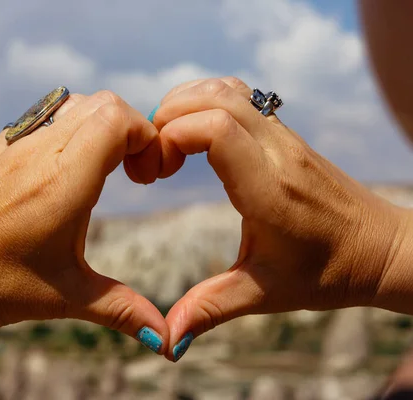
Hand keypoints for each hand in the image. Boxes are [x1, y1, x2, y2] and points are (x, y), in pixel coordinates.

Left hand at [0, 90, 168, 352]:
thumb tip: (167, 343)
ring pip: (72, 104)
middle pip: (103, 104)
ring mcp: (13, 143)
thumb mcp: (65, 296)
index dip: (147, 138)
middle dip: (131, 131)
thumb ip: (122, 310)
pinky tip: (62, 173)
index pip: (119, 118)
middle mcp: (39, 150)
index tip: (148, 177)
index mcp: (64, 180)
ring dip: (99, 127)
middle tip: (133, 175)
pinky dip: (68, 130)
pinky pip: (43, 117)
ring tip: (101, 171)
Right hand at [150, 77, 412, 360]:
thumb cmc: (328, 273)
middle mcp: (279, 154)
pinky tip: (197, 136)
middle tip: (155, 156)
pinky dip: (208, 103)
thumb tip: (166, 340)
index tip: (157, 170)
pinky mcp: (287, 136)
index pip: (217, 128)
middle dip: (169, 115)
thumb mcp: (263, 294)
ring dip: (188, 103)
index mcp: (269, 191)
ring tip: (169, 141)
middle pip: (215, 97)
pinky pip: (242, 97)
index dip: (173, 135)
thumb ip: (210, 309)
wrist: (383, 250)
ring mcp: (286, 139)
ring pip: (229, 89)